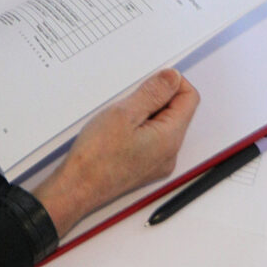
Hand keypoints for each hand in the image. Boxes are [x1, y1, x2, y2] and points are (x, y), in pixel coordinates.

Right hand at [34, 69, 199, 238]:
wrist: (76, 189)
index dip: (172, 82)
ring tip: (119, 117)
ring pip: (162, 124)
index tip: (150, 80)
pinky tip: (117, 130)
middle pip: (177, 111)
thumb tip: (173, 77)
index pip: (190, 98)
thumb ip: (153, 93)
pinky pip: (151, 138)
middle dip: (156, 97)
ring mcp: (158, 163)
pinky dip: (138, 127)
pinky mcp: (144, 167)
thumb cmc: (96, 156)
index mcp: (170, 138)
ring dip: (144, 112)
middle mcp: (170, 153)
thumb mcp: (124, 113)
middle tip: (128, 99)